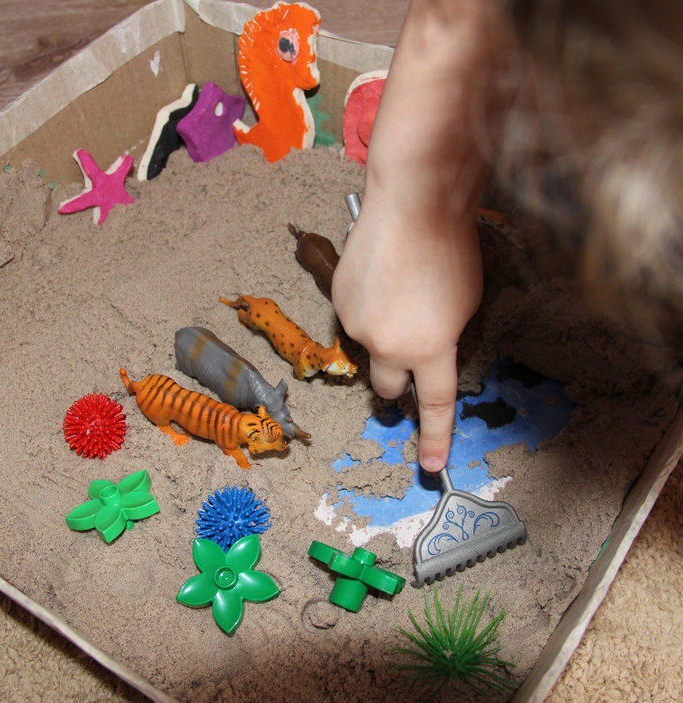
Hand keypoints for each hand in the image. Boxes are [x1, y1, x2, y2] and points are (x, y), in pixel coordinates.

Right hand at [331, 0, 511, 470]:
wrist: (411, 201)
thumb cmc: (451, 247)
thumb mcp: (464, 304)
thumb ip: (442, 340)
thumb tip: (421, 354)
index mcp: (429, 348)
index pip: (434, 405)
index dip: (435, 438)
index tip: (432, 466)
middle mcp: (388, 344)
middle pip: (387, 387)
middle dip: (397, 381)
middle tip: (406, 352)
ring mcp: (357, 323)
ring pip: (369, 347)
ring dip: (381, 333)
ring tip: (396, 289)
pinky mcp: (338, 300)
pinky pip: (353, 318)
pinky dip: (366, 308)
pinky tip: (378, 277)